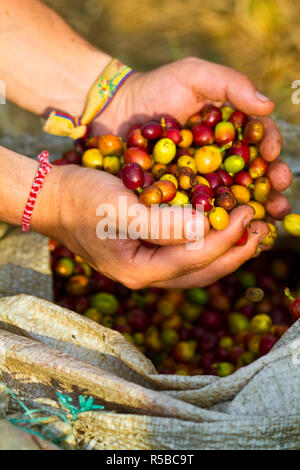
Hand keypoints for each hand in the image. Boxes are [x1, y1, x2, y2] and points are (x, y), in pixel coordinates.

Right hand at [33, 164, 267, 288]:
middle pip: (201, 272)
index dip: (225, 238)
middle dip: (234, 252)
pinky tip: (219, 228)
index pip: (194, 259)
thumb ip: (161, 224)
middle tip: (261, 229)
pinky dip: (207, 243)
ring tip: (249, 231)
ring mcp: (145, 265)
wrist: (53, 197)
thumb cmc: (81, 199)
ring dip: (225, 250)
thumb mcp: (120, 208)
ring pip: (196, 267)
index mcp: (139, 270)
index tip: (249, 214)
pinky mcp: (145, 251)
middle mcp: (145, 274)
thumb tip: (205, 230)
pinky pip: (185, 254)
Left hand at [96, 57, 291, 221]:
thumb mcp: (194, 75)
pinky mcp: (180, 195)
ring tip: (264, 219)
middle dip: (269, 187)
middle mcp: (221, 156)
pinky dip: (213, 220)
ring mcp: (201, 178)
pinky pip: (199, 209)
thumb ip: (231, 85)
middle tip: (279, 199)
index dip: (270, 149)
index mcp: (231, 129)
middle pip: (252, 173)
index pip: (258, 140)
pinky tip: (225, 230)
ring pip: (230, 195)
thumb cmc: (156, 87)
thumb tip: (269, 107)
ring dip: (249, 209)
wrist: (116, 109)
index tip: (272, 159)